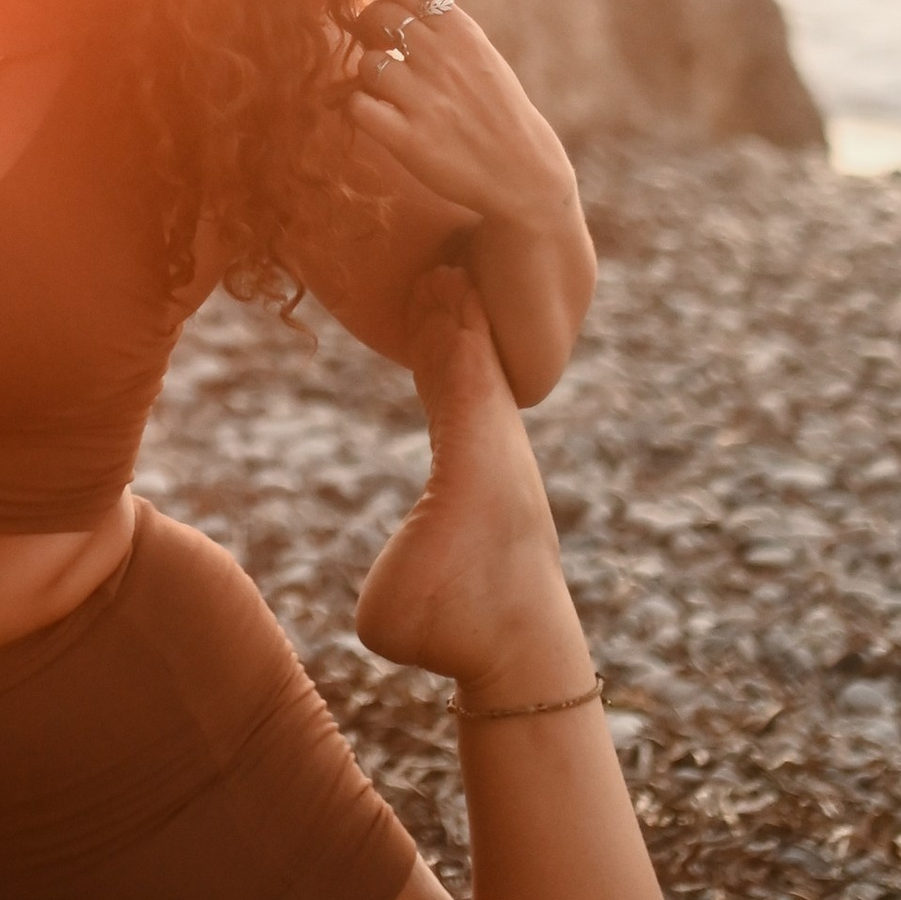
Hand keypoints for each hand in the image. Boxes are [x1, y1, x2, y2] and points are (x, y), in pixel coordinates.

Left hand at [348, 0, 576, 234]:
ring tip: (384, 84)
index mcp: (464, 36)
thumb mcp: (484, 56)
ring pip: (367, 62)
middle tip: (374, 39)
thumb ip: (448, 28)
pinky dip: (362, 107)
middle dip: (369, 23)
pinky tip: (378, 112)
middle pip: (380, 16)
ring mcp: (424, 100)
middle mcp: (443, 61)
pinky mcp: (407, 139)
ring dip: (368, 71)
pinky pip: (359, 106)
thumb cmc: (500, 112)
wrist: (522, 173)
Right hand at [354, 273, 583, 691]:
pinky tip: (444, 337)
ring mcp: (499, 458)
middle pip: (474, 356)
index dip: (447, 325)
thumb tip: (380, 569)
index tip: (440, 271)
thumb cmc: (446, 635)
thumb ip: (380, 586)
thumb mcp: (392, 620)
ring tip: (442, 274)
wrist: (521, 653)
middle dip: (456, 303)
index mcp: (475, 464)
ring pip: (475, 372)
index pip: (461, 375)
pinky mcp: (489, 473)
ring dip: (458, 324)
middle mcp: (496, 449)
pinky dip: (456, 359)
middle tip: (442, 246)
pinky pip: (471, 398)